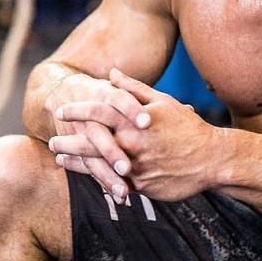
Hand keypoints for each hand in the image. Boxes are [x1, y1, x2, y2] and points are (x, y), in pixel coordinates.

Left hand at [56, 68, 215, 201]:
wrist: (211, 159)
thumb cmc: (187, 127)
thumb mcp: (162, 102)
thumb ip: (133, 88)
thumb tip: (110, 74)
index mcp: (134, 120)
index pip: (98, 111)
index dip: (77, 109)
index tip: (61, 110)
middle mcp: (131, 144)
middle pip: (90, 142)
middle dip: (68, 142)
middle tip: (51, 142)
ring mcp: (135, 167)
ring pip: (97, 166)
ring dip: (76, 164)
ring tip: (60, 160)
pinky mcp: (141, 186)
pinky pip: (115, 184)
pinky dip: (99, 180)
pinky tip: (87, 178)